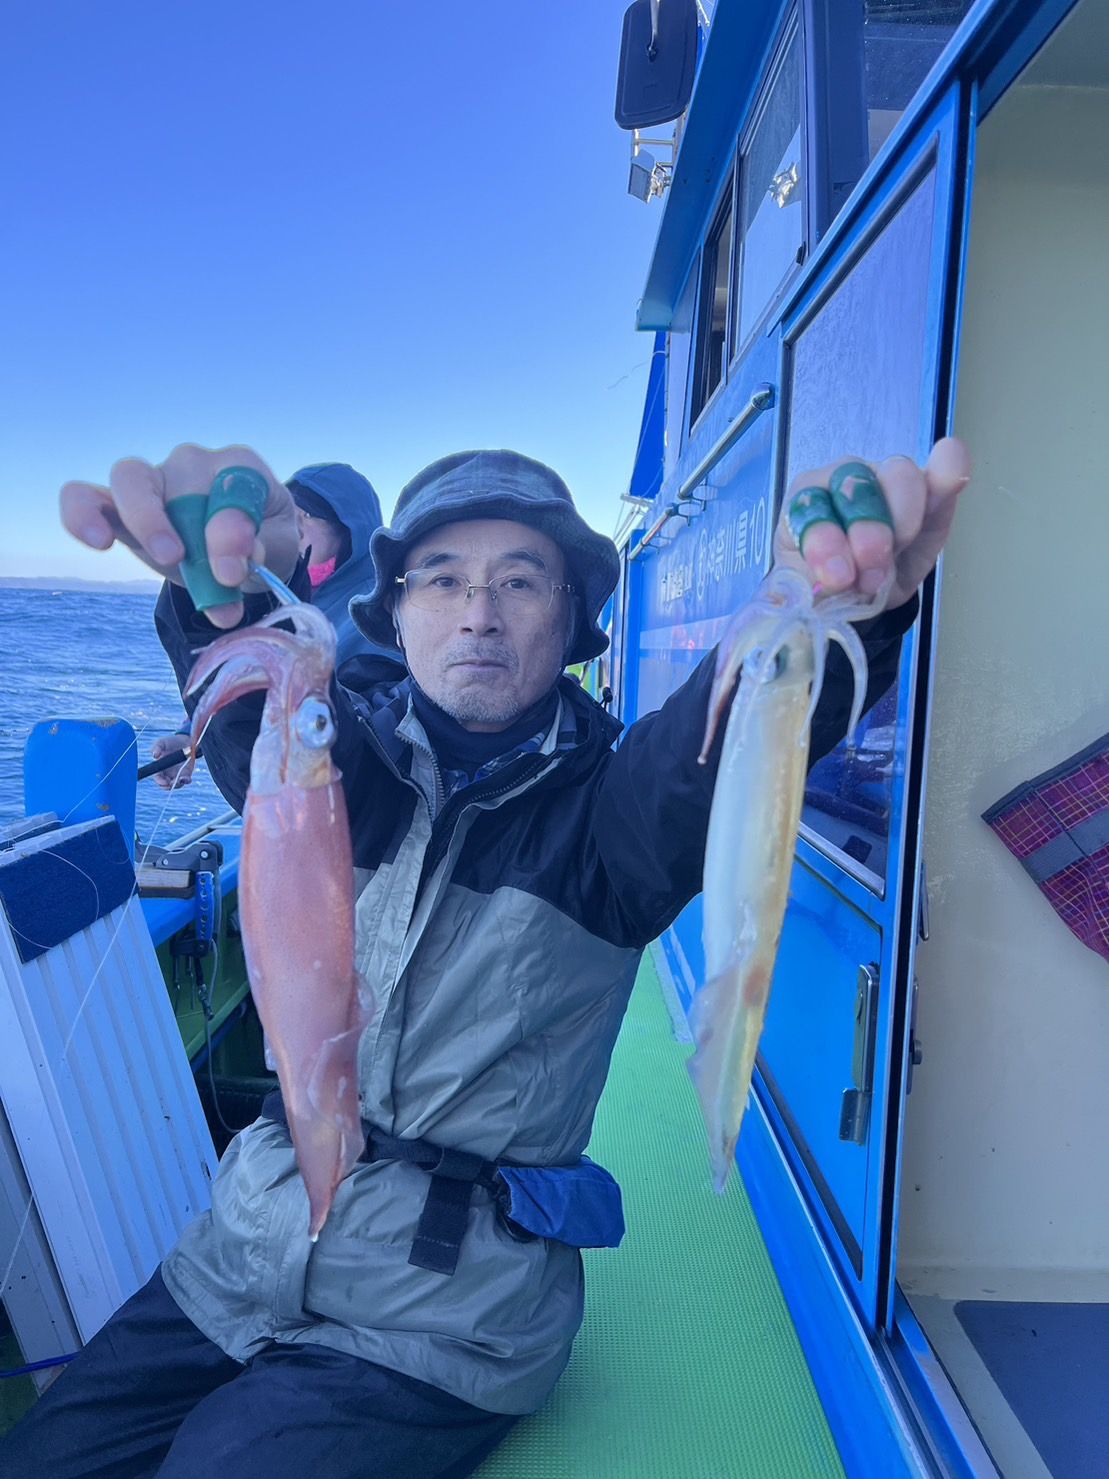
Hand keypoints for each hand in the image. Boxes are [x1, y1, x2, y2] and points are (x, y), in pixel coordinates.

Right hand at [60, 444, 299, 628]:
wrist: (237, 555)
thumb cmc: (261, 541)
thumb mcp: (279, 547)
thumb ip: (266, 548)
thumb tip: (236, 558)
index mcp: (240, 466)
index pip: (232, 482)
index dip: (230, 529)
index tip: (234, 573)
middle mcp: (193, 464)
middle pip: (183, 477)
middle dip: (189, 526)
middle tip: (198, 567)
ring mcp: (153, 481)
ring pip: (130, 477)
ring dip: (145, 518)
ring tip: (165, 558)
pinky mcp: (118, 507)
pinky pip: (84, 495)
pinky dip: (81, 513)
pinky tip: (97, 540)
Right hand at [151, 733, 195, 788]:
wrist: (184, 740)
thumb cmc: (170, 741)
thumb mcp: (162, 742)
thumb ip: (157, 747)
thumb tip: (154, 755)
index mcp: (160, 768)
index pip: (157, 778)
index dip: (159, 782)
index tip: (164, 782)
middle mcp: (168, 773)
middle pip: (166, 785)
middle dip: (168, 786)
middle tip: (171, 783)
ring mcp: (177, 774)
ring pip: (176, 785)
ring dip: (177, 785)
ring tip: (179, 780)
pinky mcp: (187, 773)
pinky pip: (186, 780)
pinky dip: (186, 781)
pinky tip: (186, 779)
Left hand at [772, 437, 970, 611]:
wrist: (860, 595)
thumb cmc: (825, 588)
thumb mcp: (808, 595)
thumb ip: (806, 589)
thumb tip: (808, 595)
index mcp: (804, 502)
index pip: (809, 505)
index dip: (824, 540)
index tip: (836, 578)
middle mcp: (842, 480)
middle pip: (855, 483)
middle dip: (867, 529)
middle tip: (872, 573)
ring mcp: (886, 479)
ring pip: (897, 475)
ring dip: (904, 515)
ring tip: (900, 551)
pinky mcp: (928, 491)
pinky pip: (941, 472)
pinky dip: (948, 473)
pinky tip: (954, 477)